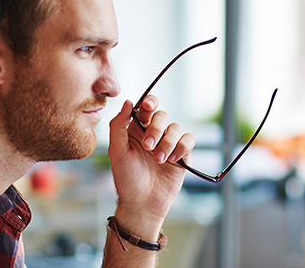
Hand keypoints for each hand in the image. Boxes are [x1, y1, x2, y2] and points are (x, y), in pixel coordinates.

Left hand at [107, 95, 194, 236]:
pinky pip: (188, 140)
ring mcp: (168, 144)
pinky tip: (173, 160)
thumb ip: (118, 125)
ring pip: (176, 127)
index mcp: (136, 130)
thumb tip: (128, 102)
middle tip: (148, 146)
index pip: (145, 107)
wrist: (143, 203)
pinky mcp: (182, 155)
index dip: (149, 102)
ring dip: (168, 142)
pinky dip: (181, 147)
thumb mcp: (116, 151)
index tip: (148, 106)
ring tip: (159, 160)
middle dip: (156, 129)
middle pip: (162, 115)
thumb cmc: (126, 179)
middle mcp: (153, 134)